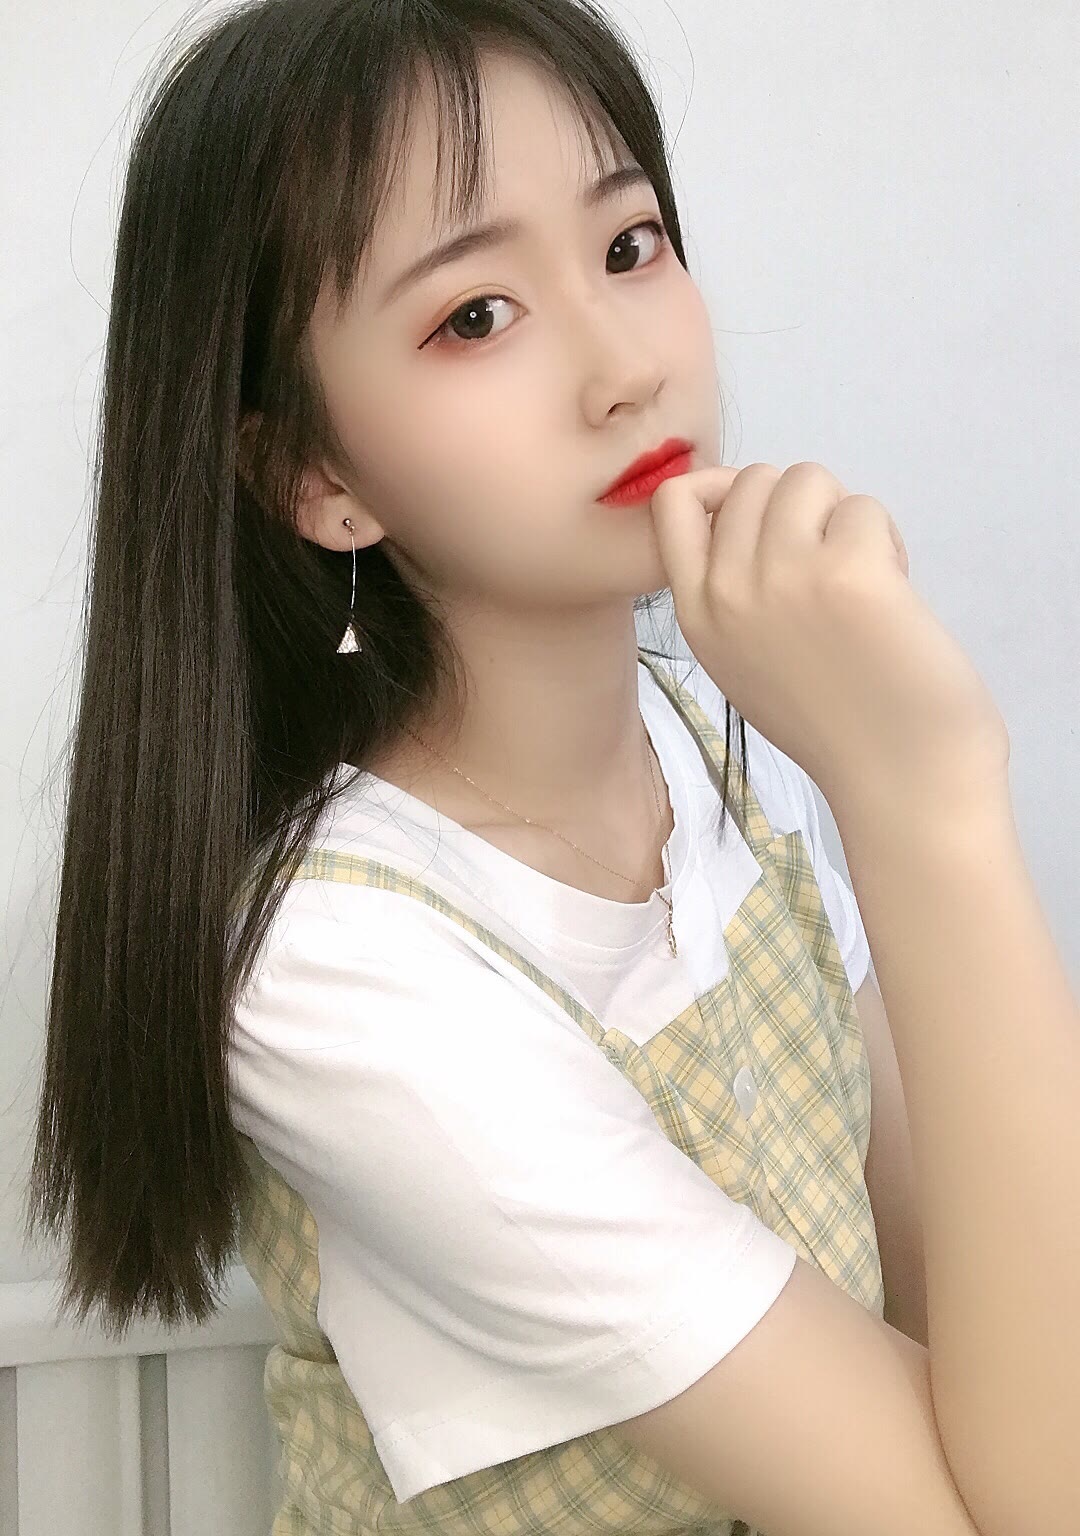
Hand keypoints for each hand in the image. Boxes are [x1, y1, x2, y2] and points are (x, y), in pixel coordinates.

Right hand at [649, 461, 1009, 812]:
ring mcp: (783, 575)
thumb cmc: (834, 723)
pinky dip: (886, 539)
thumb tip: (751, 511)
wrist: (899, 778)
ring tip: (863, 577)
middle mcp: (727, 590)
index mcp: (696, 615)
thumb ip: (732, 592)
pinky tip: (893, 593)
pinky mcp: (847, 570)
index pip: (673, 501)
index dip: (721, 488)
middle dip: (800, 506)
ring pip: (807, 479)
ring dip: (843, 517)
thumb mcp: (745, 661)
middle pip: (753, 478)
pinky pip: (863, 507)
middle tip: (829, 565)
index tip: (765, 518)